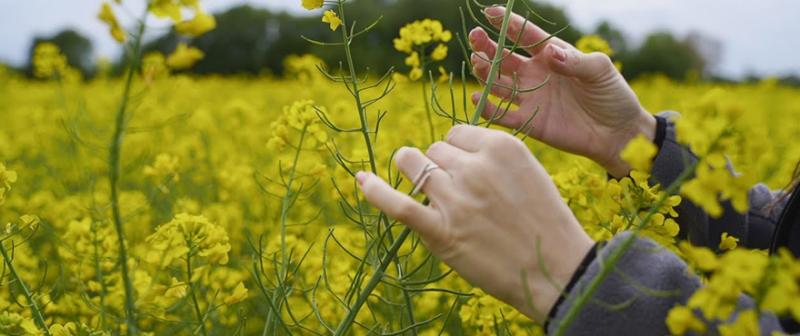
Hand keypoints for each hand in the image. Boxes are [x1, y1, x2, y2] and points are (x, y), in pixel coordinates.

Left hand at [356, 125, 593, 321]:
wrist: (557, 271)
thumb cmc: (545, 223)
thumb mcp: (528, 173)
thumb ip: (491, 158)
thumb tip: (449, 151)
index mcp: (501, 147)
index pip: (456, 134)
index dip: (457, 152)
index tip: (468, 171)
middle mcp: (475, 167)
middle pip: (434, 149)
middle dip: (440, 166)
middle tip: (460, 193)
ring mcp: (455, 199)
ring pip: (414, 165)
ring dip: (416, 174)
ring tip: (429, 191)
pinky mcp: (441, 231)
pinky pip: (396, 204)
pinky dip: (375, 191)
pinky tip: (361, 181)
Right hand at [470, 7, 655, 177]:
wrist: (618, 133)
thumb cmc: (613, 95)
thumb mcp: (601, 71)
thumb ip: (576, 60)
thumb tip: (550, 52)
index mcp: (552, 55)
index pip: (525, 35)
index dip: (507, 23)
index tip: (490, 13)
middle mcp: (535, 74)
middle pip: (503, 57)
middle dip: (487, 46)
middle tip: (475, 38)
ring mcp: (529, 98)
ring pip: (497, 82)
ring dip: (484, 72)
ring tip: (477, 62)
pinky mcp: (528, 122)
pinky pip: (502, 114)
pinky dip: (487, 107)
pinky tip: (477, 97)